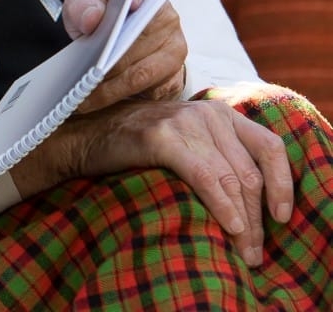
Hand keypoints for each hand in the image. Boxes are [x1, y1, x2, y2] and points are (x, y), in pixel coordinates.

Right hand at [11, 94, 293, 267]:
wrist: (86, 135)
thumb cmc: (137, 145)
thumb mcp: (185, 142)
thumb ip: (216, 154)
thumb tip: (250, 199)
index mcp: (219, 112)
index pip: (269, 146)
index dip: (282, 184)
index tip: (282, 217)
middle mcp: (208, 112)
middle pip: (250, 171)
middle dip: (258, 218)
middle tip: (253, 255)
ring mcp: (185, 121)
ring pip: (232, 177)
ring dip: (243, 221)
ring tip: (243, 252)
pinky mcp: (163, 135)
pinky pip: (206, 174)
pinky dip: (222, 204)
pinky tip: (228, 226)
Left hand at [62, 0, 187, 107]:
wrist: (116, 35)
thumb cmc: (101, 13)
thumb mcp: (83, 3)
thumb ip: (81, 5)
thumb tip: (92, 19)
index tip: (133, 0)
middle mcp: (166, 12)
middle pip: (140, 36)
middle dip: (109, 60)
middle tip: (81, 78)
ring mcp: (174, 43)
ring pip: (142, 70)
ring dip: (111, 87)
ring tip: (81, 99)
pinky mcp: (174, 73)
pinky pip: (149, 89)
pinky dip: (121, 98)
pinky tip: (96, 103)